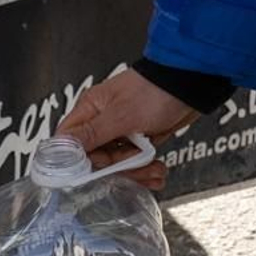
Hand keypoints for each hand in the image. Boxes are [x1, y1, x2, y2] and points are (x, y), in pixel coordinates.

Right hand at [56, 69, 197, 191]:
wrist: (193, 84)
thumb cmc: (157, 90)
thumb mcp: (121, 116)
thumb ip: (91, 135)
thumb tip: (61, 148)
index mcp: (90, 109)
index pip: (68, 141)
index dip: (77, 160)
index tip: (92, 171)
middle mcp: (102, 120)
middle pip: (94, 157)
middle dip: (115, 167)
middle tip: (133, 166)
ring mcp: (121, 130)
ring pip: (117, 162)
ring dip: (136, 171)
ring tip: (152, 171)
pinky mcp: (139, 137)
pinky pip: (135, 160)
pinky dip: (146, 168)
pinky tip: (156, 171)